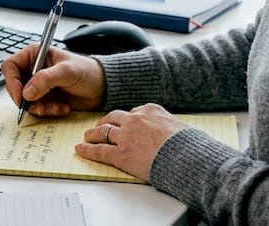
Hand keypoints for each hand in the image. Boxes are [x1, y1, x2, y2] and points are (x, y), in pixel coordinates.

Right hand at [0, 45, 104, 116]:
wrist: (102, 88)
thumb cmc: (88, 72)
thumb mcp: (67, 71)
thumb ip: (46, 79)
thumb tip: (27, 91)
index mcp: (35, 55)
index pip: (11, 66)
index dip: (12, 81)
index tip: (21, 96)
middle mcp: (33, 70)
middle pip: (15, 87)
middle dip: (27, 100)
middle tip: (40, 106)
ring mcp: (38, 86)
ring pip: (25, 101)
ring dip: (40, 108)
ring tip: (56, 107)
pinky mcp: (44, 99)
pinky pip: (36, 109)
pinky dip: (47, 112)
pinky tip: (62, 108)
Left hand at [74, 104, 189, 181]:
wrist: (187, 157)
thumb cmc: (188, 145)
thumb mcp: (179, 125)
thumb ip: (167, 124)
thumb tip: (168, 130)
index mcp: (150, 110)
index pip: (132, 112)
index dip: (125, 119)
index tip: (122, 122)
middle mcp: (135, 120)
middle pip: (113, 118)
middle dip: (105, 122)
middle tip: (100, 126)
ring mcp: (126, 137)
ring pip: (103, 132)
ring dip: (93, 134)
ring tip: (87, 136)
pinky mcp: (121, 155)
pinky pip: (99, 150)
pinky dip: (87, 149)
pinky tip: (80, 149)